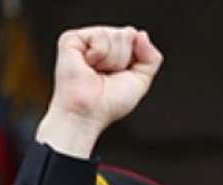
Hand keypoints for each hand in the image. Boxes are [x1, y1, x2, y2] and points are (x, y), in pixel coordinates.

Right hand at [36, 26, 162, 158]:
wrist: (88, 113)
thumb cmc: (108, 104)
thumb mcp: (141, 81)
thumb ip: (151, 58)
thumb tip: (142, 35)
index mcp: (113, 51)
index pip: (135, 38)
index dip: (134, 59)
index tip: (119, 76)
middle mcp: (99, 43)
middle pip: (127, 34)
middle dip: (122, 60)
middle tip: (106, 76)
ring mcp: (85, 40)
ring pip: (115, 35)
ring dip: (111, 60)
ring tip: (96, 73)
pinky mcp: (71, 39)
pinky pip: (100, 35)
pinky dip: (99, 54)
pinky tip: (88, 65)